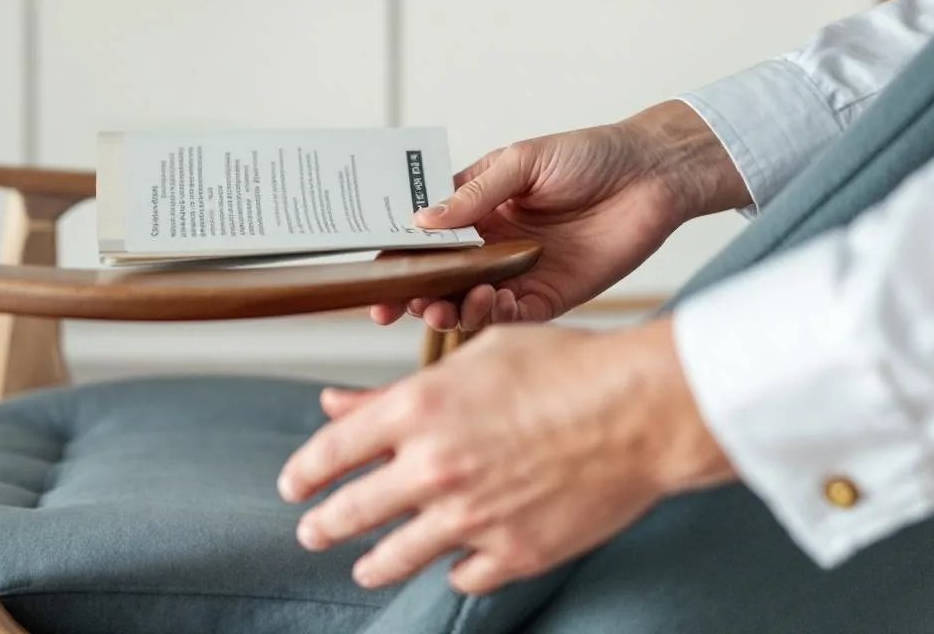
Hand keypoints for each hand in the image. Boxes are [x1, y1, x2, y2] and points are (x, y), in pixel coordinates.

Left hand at [277, 319, 735, 593]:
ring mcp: (472, 517)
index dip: (302, 472)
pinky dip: (454, 568)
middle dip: (322, 525)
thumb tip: (336, 403)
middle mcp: (434, 468)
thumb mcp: (472, 358)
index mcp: (417, 410)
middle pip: (351, 512)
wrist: (641, 410)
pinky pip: (463, 575)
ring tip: (364, 566)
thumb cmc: (566, 368)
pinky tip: (452, 563)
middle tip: (311, 531)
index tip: (292, 484)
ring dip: (372, 563)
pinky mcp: (513, 552)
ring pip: (397, 556)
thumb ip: (394, 391)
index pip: (331, 451)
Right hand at [374, 101, 749, 331]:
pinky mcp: (548, 295)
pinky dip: (490, 314)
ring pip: (466, 302)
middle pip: (436, 277)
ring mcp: (516, 272)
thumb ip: (473, 194)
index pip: (422, 236)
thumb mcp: (522, 162)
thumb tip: (421, 220)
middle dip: (410, 294)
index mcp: (474, 207)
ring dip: (446, 309)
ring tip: (438, 309)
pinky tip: (485, 302)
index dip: (393, 257)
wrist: (653, 176)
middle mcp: (488, 243)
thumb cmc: (589, 156)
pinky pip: (509, 315)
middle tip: (395, 307)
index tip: (371, 276)